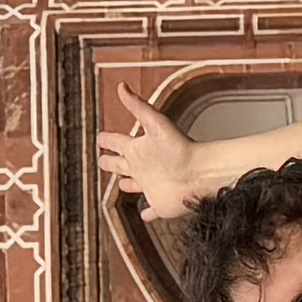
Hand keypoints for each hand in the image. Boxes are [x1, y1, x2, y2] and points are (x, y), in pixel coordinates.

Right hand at [105, 91, 205, 216]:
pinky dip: (147, 213)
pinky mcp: (160, 204)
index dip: (108, 140)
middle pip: (122, 164)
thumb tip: (122, 86)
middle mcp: (144, 167)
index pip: (118, 143)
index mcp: (140, 149)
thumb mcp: (155, 124)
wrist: (201, 173)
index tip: (100, 138)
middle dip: (110, 162)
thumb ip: (138, 106)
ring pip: (134, 185)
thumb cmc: (181, 148)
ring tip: (121, 185)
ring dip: (127, 185)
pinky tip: (144, 215)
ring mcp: (152, 186)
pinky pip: (151, 210)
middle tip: (101, 160)